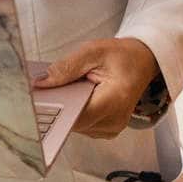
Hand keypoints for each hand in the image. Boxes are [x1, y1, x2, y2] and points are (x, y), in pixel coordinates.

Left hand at [34, 38, 161, 139]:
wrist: (142, 62)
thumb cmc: (122, 56)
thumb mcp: (93, 51)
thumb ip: (65, 67)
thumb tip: (40, 82)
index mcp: (115, 101)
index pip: (76, 115)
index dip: (56, 107)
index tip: (40, 99)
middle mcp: (115, 120)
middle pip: (74, 122)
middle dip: (60, 106)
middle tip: (55, 88)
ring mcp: (112, 128)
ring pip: (76, 126)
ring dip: (69, 110)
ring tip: (73, 90)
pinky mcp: (107, 130)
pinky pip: (83, 126)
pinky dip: (77, 113)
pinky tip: (79, 98)